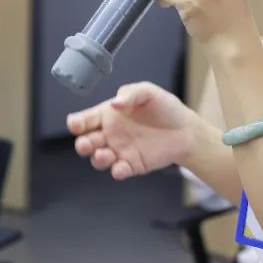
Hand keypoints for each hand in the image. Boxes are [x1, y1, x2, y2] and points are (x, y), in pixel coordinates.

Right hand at [67, 82, 196, 180]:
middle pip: (86, 142)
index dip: (77, 123)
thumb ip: (130, 94)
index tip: (75, 124)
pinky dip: (117, 171)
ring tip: (105, 155)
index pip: (85, 120)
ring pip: (99, 159)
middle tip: (86, 144)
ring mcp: (119, 151)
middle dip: (82, 144)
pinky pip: (119, 171)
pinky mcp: (132, 165)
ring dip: (98, 159)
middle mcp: (110, 134)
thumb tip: (114, 104)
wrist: (186, 130)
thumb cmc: (165, 107)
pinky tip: (121, 168)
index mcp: (107, 115)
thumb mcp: (148, 92)